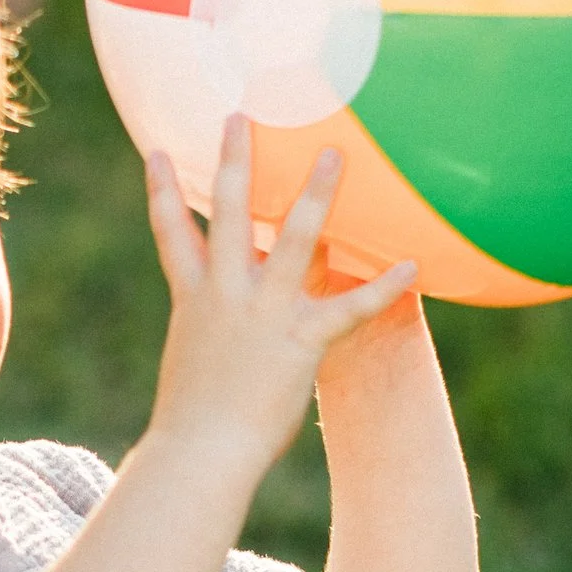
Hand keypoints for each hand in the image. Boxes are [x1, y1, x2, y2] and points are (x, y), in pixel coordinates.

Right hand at [144, 118, 415, 479]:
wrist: (199, 454)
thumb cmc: (194, 425)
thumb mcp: (194, 366)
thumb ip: (213, 339)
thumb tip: (225, 340)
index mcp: (195, 301)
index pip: (173, 235)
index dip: (165, 191)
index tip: (161, 150)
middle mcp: (227, 296)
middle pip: (230, 214)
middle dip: (236, 162)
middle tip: (240, 116)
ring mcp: (263, 314)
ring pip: (293, 241)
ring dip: (314, 195)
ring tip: (332, 154)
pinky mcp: (299, 342)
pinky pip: (347, 310)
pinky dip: (380, 289)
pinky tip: (410, 266)